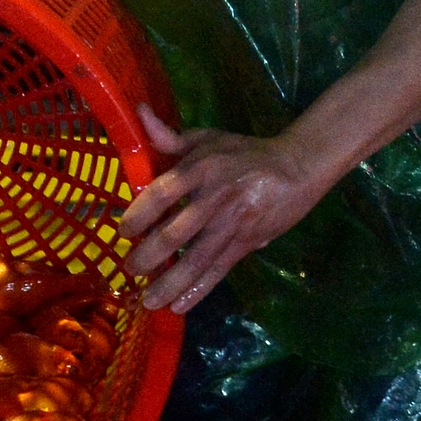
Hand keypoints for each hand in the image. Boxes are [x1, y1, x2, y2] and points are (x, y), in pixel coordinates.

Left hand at [118, 105, 340, 314]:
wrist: (297, 167)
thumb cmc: (244, 153)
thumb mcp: (208, 138)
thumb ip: (169, 136)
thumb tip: (139, 113)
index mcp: (201, 168)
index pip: (163, 192)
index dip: (140, 213)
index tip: (123, 231)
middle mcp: (214, 198)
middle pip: (176, 232)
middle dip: (150, 256)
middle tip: (130, 269)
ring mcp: (232, 224)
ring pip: (197, 259)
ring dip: (170, 283)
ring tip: (148, 301)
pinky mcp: (247, 243)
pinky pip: (219, 271)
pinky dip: (198, 290)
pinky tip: (179, 307)